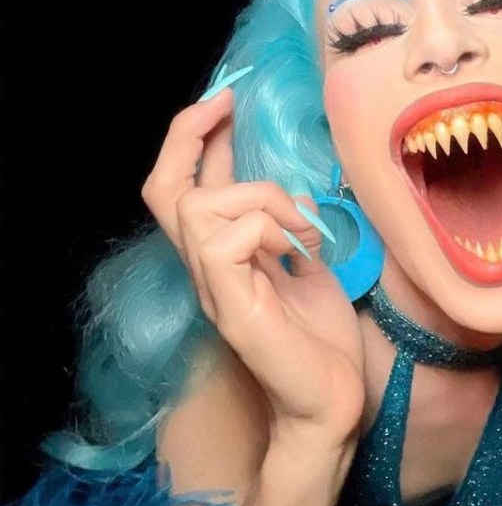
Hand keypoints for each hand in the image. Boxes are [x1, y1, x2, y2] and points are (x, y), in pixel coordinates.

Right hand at [141, 87, 364, 443]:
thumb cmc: (323, 341)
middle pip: (165, 191)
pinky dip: (268, 229)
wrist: (332, 404)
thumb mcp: (308, 269)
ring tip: (303, 227)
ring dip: (259, 197)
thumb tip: (291, 196)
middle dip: (192, 136)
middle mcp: (206, 270)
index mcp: (223, 259)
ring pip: (198, 206)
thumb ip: (288, 234)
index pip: (184, 190)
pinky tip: (302, 252)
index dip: (194, 140)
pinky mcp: (232, 308)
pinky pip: (226, 240)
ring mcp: (214, 289)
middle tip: (229, 107)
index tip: (225, 102)